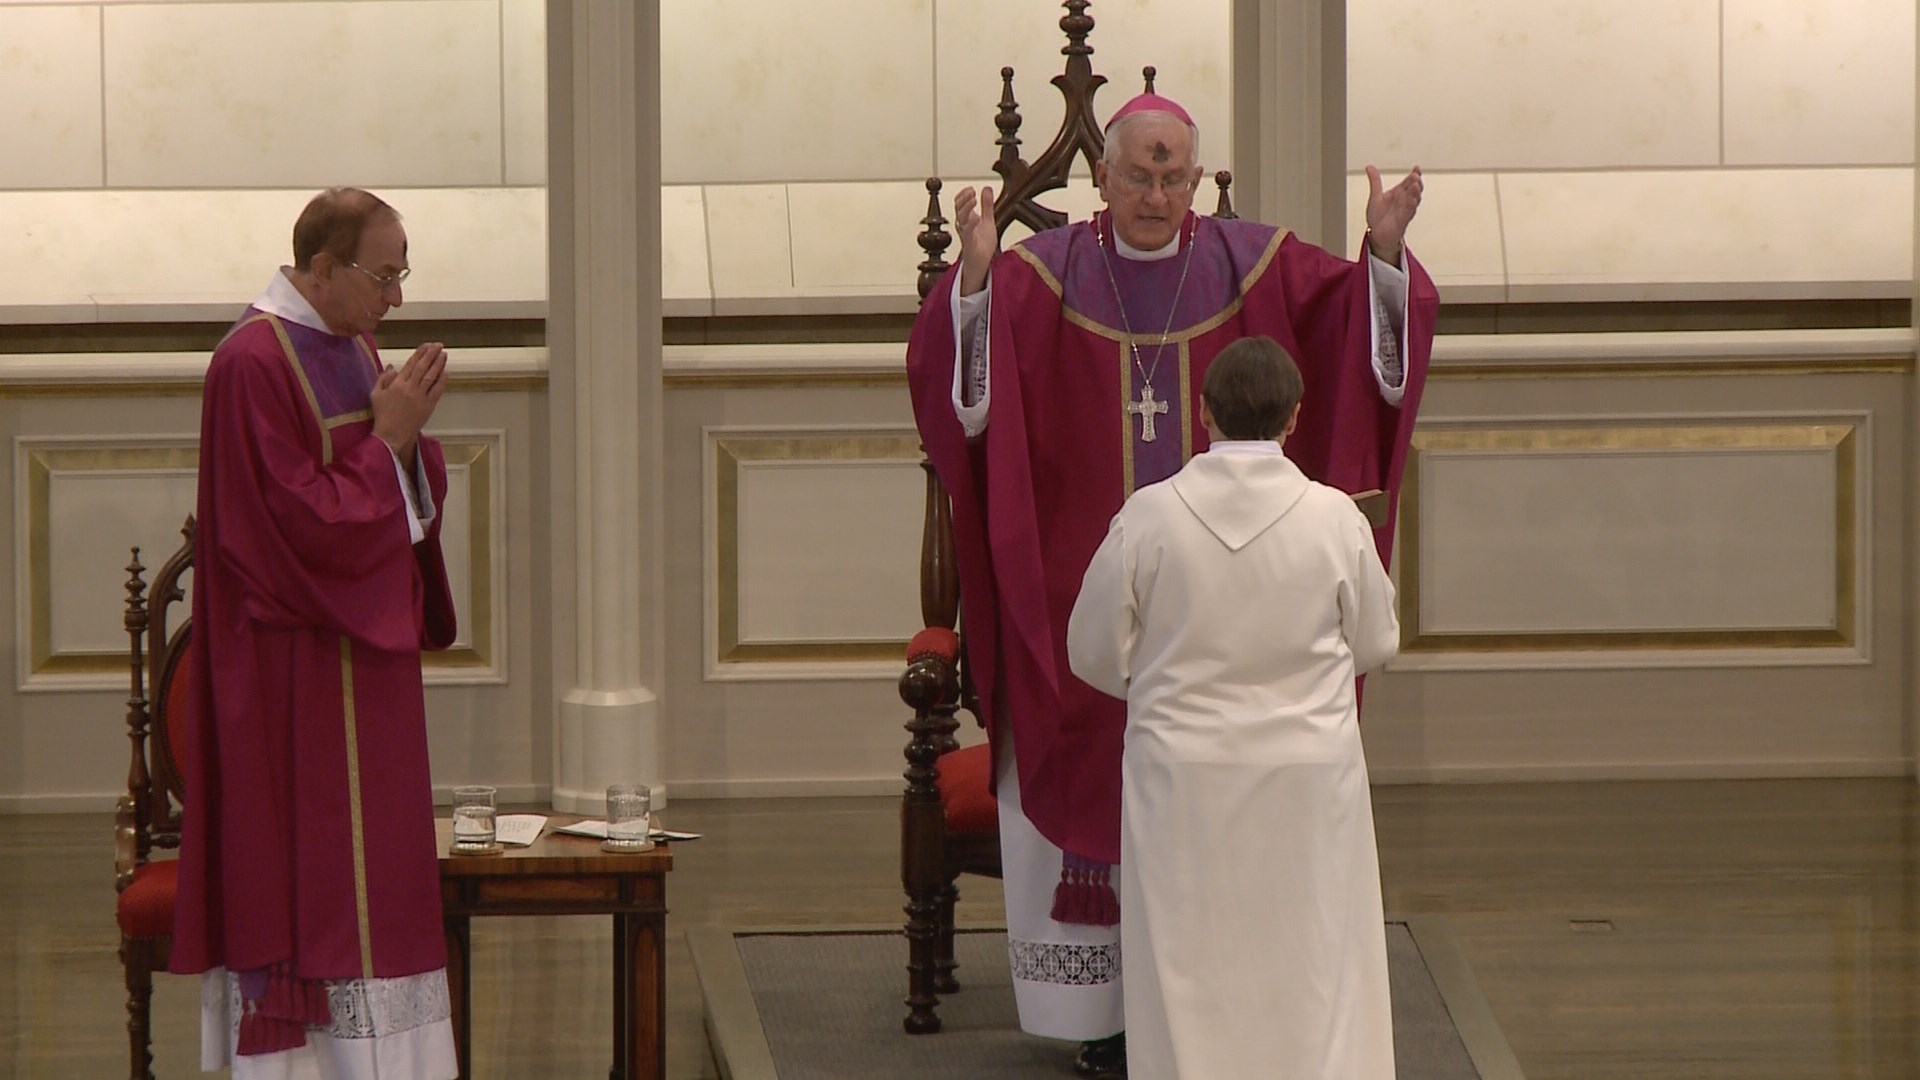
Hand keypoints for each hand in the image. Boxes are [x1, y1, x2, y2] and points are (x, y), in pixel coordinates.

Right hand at [371, 342, 448, 461]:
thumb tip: (392, 367)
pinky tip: (446, 372)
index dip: (419, 353)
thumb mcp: (376, 394)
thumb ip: (383, 378)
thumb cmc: (382, 415)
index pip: (410, 364)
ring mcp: (420, 397)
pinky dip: (442, 381)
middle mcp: (410, 388)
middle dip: (431, 354)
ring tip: (444, 354)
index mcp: (397, 384)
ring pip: (431, 377)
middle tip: (438, 345)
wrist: (392, 434)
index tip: (426, 345)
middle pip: (423, 367)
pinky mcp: (428, 406)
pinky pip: (437, 391)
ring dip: (438, 364)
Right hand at [954, 185, 999, 295]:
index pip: (960, 203)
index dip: (963, 194)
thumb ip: (987, 205)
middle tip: (971, 191)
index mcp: (967, 219)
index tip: (970, 188)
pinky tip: (976, 218)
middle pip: (958, 209)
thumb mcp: (987, 220)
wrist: (981, 263)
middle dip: (963, 199)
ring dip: (966, 208)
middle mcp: (964, 226)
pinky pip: (968, 233)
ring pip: (961, 219)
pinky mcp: (970, 244)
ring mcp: (966, 234)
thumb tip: (986, 188)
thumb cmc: (981, 244)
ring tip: (973, 199)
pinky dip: (971, 225)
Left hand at [1364, 165, 1422, 264]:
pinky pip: (1408, 212)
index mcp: (1399, 193)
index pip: (1409, 181)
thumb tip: (1370, 167)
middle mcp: (1404, 200)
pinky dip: (1411, 206)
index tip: (1416, 167)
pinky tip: (1412, 200)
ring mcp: (1405, 210)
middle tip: (1415, 175)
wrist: (1377, 234)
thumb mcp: (1376, 195)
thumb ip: (1375, 181)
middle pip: (1414, 189)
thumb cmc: (1379, 216)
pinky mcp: (1403, 220)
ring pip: (1414, 200)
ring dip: (1415, 192)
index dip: (1414, 174)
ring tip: (1416, 185)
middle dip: (1416, 182)